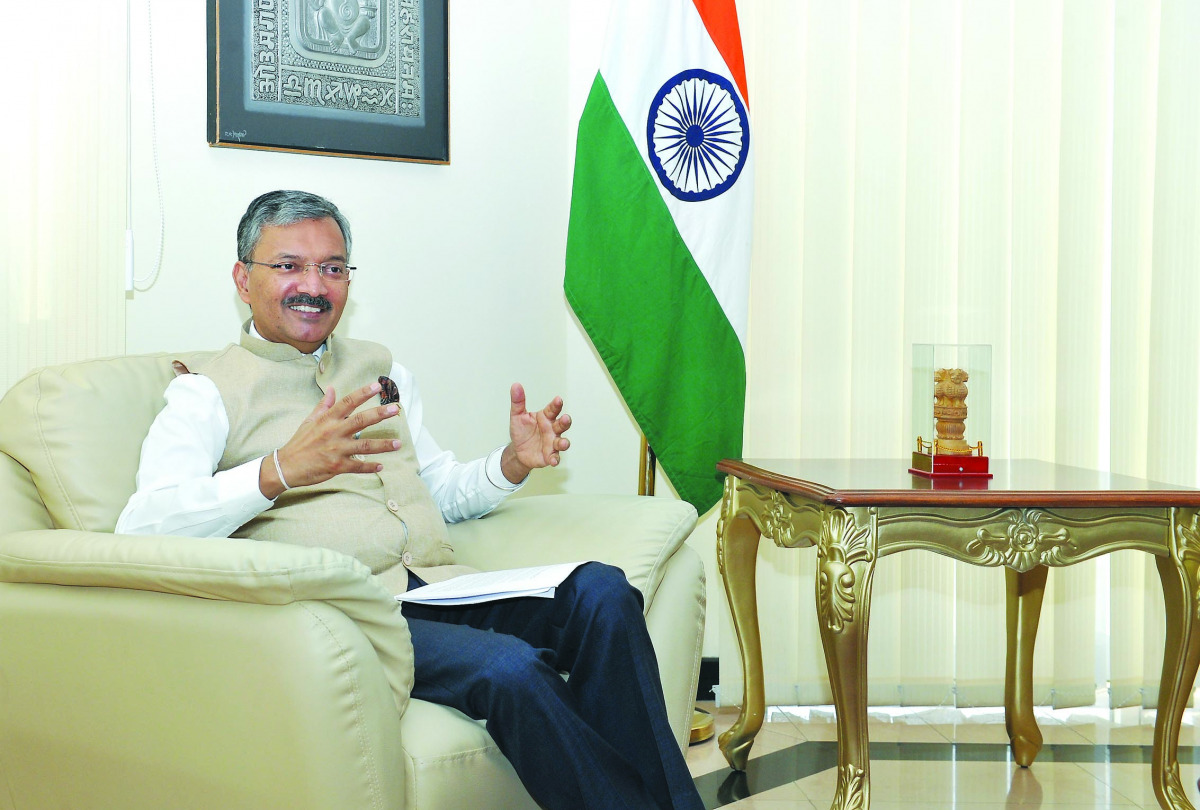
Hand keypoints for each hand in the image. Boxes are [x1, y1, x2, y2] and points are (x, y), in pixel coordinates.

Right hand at [259, 381, 400, 498]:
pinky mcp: (337, 466)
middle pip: (360, 420)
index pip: (347, 402)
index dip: (363, 393)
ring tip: (398, 444)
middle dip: (379, 414)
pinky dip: (370, 467)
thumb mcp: (309, 421)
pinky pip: (358, 466)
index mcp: (327, 419)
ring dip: (383, 445)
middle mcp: (333, 432)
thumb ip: (323, 405)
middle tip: (395, 410)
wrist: (286, 466)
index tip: (377, 386)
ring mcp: (336, 450)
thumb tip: (331, 389)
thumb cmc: (299, 443)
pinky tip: (381, 466)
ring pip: (364, 445)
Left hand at [500, 383, 571, 484]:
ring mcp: (552, 443)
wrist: (517, 450)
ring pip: (562, 441)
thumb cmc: (521, 431)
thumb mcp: (517, 416)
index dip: (556, 405)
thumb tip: (515, 385)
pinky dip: (555, 459)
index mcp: (546, 417)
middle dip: (565, 422)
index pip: (553, 409)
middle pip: (562, 424)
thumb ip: (518, 402)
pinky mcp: (550, 455)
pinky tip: (553, 460)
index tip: (558, 400)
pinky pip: (555, 457)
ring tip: (563, 443)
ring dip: (564, 442)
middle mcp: (552, 429)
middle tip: (565, 418)